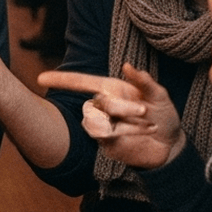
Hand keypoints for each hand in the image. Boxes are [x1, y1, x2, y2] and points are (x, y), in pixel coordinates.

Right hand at [37, 63, 185, 169]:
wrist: (170, 145)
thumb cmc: (163, 115)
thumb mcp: (159, 95)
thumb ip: (144, 82)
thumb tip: (128, 66)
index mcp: (110, 89)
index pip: (80, 82)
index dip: (61, 80)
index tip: (41, 78)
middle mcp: (102, 106)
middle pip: (96, 103)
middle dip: (123, 108)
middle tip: (146, 113)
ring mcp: (102, 125)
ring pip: (98, 121)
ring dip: (125, 122)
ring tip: (147, 124)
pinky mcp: (106, 144)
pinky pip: (106, 137)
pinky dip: (128, 133)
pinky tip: (144, 132)